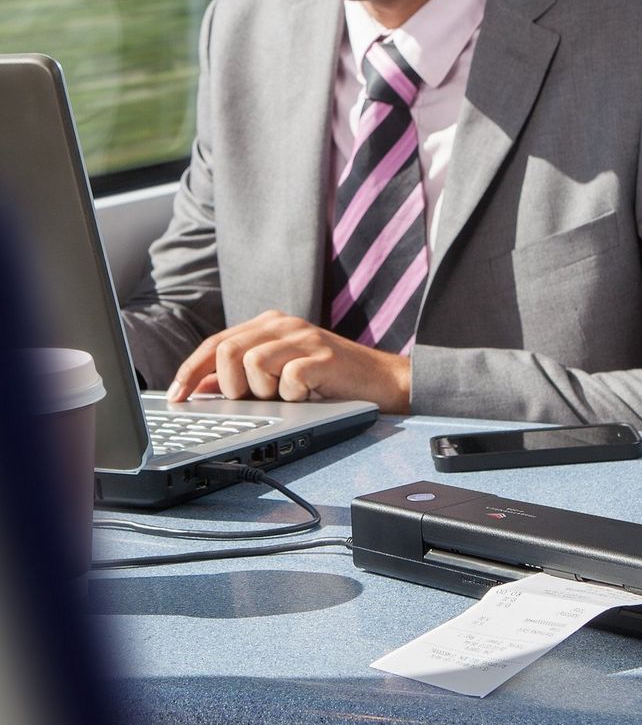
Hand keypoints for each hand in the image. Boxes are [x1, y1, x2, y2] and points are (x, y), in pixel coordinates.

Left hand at [166, 310, 410, 413]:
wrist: (382, 383)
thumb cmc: (327, 382)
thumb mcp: (277, 376)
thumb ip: (240, 376)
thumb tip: (201, 384)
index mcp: (268, 325)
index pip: (215, 343)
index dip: (190, 371)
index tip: (176, 397)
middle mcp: (283, 325)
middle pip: (227, 350)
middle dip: (230, 385)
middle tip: (252, 399)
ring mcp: (305, 338)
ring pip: (252, 363)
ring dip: (262, 391)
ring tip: (285, 396)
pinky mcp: (324, 357)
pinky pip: (288, 379)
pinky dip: (292, 396)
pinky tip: (307, 396)